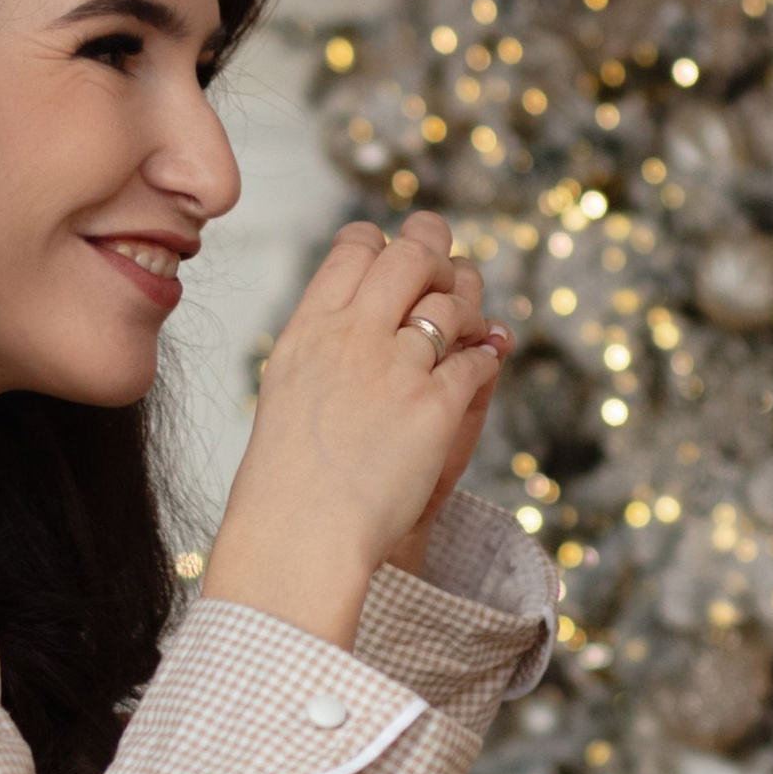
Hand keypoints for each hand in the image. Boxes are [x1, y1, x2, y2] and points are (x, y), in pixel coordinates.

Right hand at [203, 214, 508, 644]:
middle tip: (449, 263)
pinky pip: (475, 363)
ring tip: (473, 317)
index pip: (354, 249)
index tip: (395, 250)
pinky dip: (486, 356)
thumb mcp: (287, 388)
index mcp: (310, 328)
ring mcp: (396, 369)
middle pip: (410, 258)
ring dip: (471, 305)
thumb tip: (356, 313)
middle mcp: (353, 336)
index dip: (383, 241)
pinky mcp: (435, 408)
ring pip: (452, 306)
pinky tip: (487, 357)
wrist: (299, 532)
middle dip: (437, 250)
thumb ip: (323, 345)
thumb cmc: (285, 475)